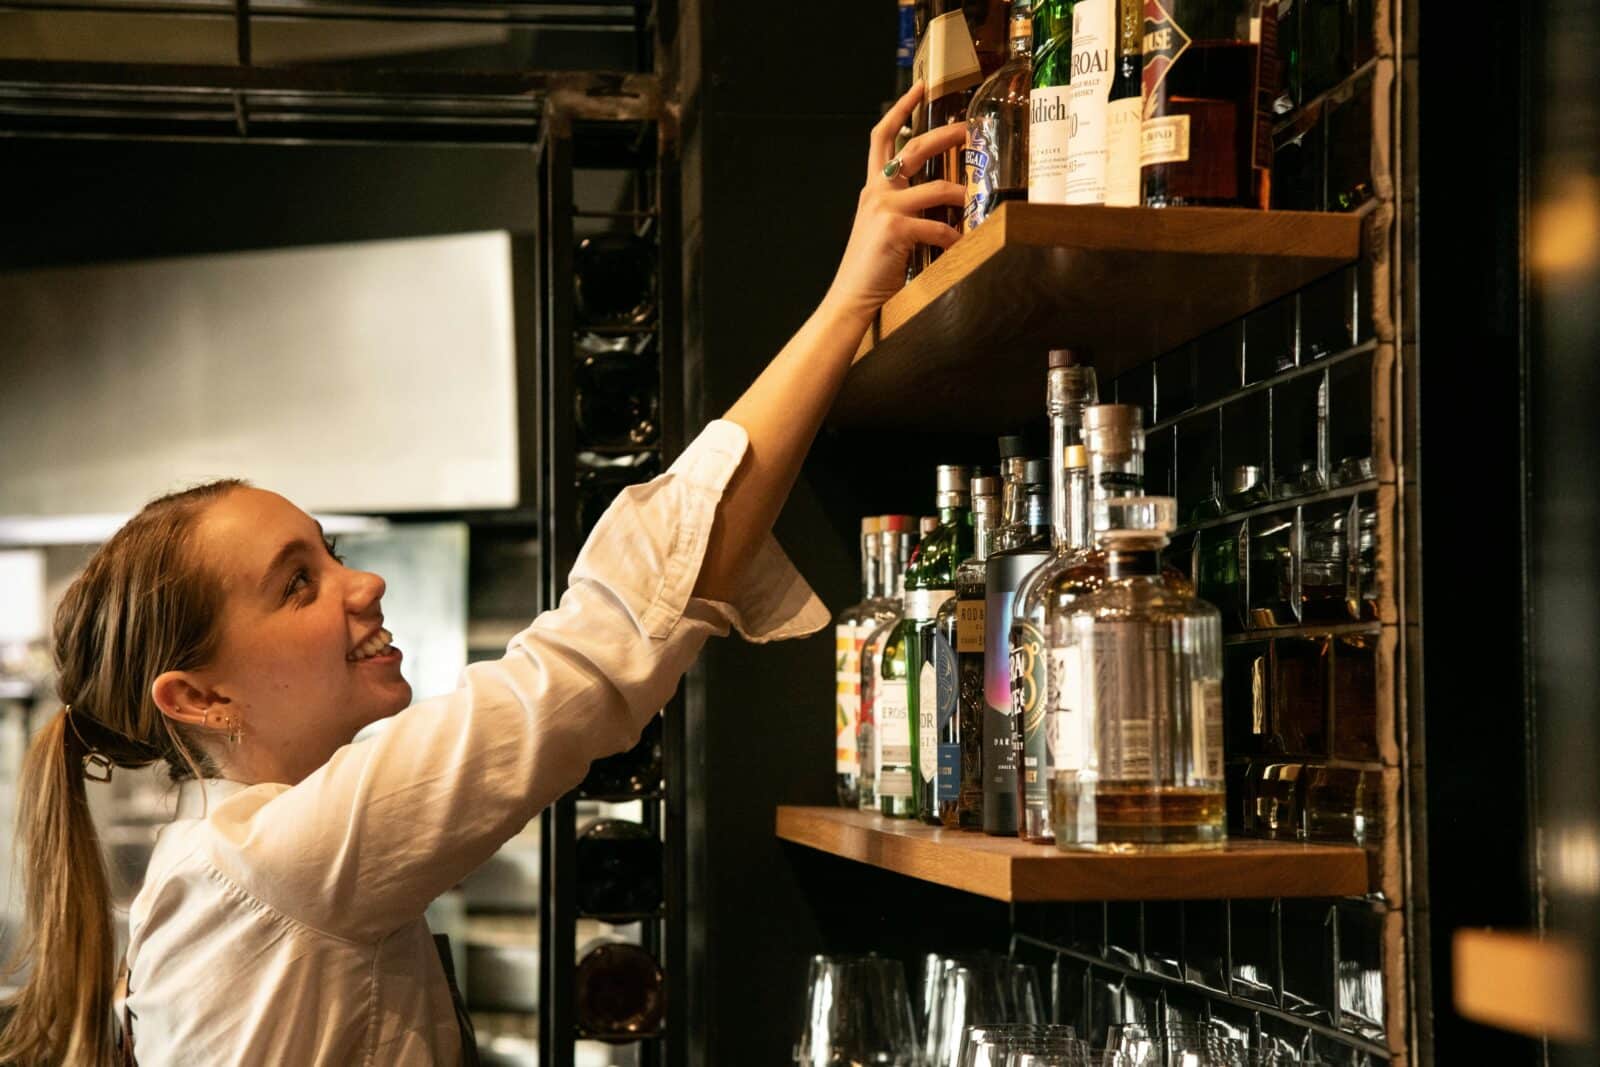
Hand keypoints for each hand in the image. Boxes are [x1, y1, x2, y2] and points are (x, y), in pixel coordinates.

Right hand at [820, 81, 968, 325]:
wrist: (852, 299)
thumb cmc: (872, 270)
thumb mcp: (884, 230)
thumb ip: (905, 210)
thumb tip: (944, 202)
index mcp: (874, 189)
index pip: (883, 137)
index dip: (901, 109)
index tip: (919, 88)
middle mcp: (876, 192)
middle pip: (915, 148)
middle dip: (947, 134)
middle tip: (971, 129)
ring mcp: (885, 208)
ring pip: (937, 187)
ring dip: (964, 193)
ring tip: (979, 200)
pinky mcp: (896, 229)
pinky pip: (938, 226)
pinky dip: (954, 237)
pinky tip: (960, 246)